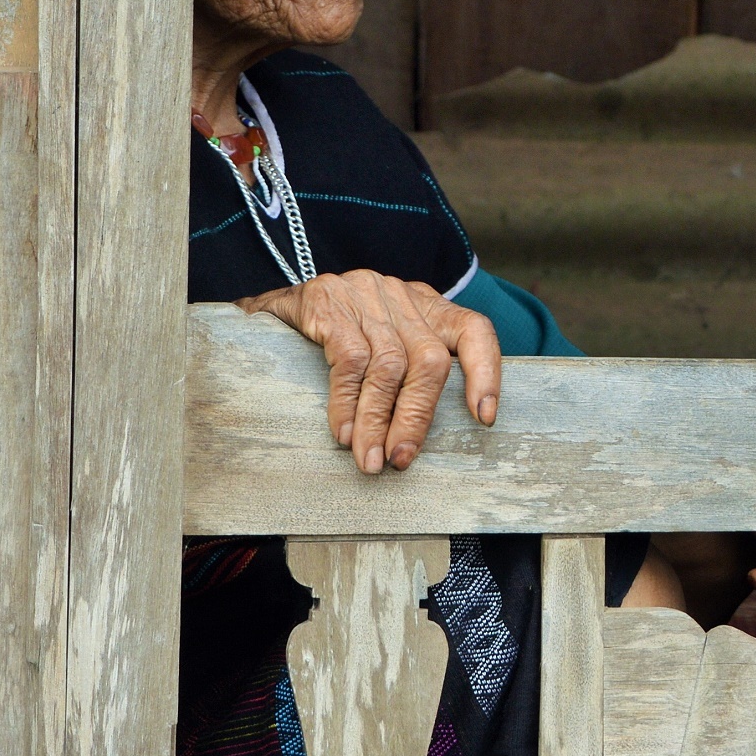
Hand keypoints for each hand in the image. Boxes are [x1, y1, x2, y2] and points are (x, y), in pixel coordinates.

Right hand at [239, 270, 501, 473]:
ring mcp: (365, 296)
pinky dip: (348, 403)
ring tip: (370, 458)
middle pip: (430, 361)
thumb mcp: (382, 342)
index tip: (484, 418)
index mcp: (426, 306)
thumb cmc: (334, 334)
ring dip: (379, 420)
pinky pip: (349, 361)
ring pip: (389, 366)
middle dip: (417, 417)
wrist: (268, 308)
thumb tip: (425, 436)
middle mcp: (401, 297)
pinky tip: (343, 433)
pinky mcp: (328, 302)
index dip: (487, 373)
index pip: (475, 331)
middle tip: (401, 459)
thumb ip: (410, 372)